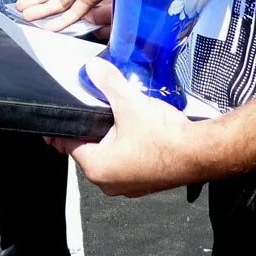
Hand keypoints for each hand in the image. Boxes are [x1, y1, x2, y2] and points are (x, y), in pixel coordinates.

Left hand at [50, 58, 200, 196]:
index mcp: (97, 168)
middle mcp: (109, 183)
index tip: (55, 119)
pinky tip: (132, 130)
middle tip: (90, 110)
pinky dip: (124, 147)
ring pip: (108, 156)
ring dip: (107, 139)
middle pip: (88, 149)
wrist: (201, 153)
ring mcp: (128, 186)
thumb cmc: (165, 137)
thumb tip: (92, 69)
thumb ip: (107, 82)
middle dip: (88, 130)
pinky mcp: (144, 182)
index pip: (69, 144)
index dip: (63, 127)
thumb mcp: (128, 102)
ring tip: (113, 118)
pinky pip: (125, 161)